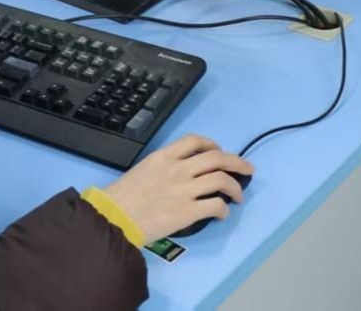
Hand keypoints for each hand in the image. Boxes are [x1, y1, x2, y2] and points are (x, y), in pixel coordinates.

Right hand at [102, 135, 253, 242]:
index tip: (219, 152)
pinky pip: (216, 205)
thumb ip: (162, 168)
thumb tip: (179, 174)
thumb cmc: (121, 197)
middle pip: (217, 158)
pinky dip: (224, 209)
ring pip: (221, 180)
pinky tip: (222, 213)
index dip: (212, 144)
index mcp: (164, 157)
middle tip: (247, 169)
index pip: (195, 141)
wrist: (113, 218)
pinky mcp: (188, 212)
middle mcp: (178, 169)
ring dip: (235, 187)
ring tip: (238, 196)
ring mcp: (185, 190)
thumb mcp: (142, 170)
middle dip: (237, 162)